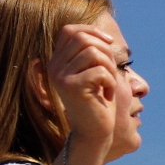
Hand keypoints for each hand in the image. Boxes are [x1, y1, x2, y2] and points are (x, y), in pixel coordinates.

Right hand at [45, 24, 119, 164]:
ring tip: (109, 85)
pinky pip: (99, 71)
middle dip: (105, 52)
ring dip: (109, 68)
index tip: (109, 42)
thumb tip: (105, 37)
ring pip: (94, 53)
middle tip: (111, 72)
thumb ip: (95, 55)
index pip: (69, 30)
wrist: (94, 134)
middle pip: (83, 38)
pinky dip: (110, 82)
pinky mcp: (72, 87)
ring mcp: (60, 77)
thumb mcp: (95, 74)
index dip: (91, 31)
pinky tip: (107, 96)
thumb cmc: (99, 104)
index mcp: (57, 62)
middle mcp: (54, 67)